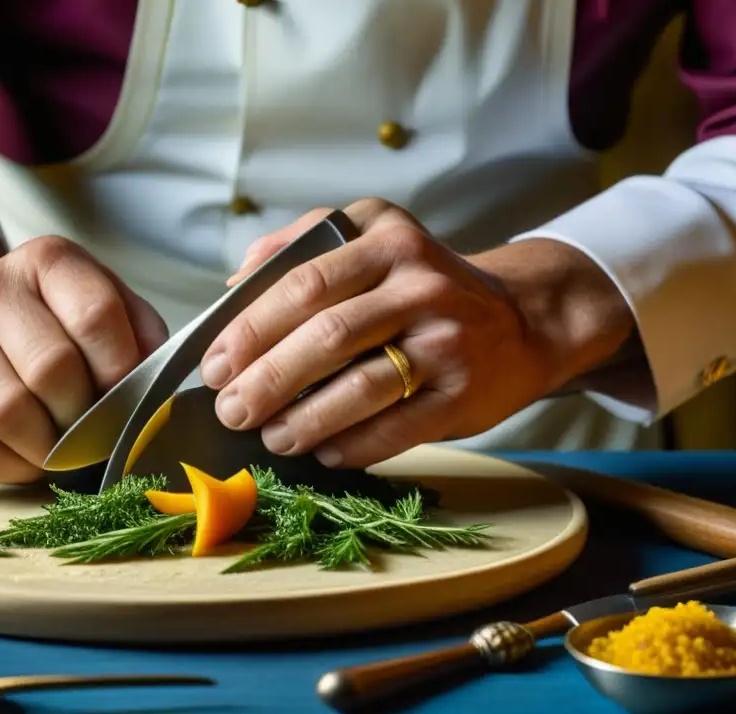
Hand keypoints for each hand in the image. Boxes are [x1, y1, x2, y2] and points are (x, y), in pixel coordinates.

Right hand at [0, 236, 167, 482]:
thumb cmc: (62, 324)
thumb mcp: (113, 308)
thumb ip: (143, 338)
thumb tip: (153, 389)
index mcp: (47, 261)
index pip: (94, 316)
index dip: (121, 370)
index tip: (129, 395)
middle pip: (50, 369)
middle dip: (86, 417)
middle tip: (98, 433)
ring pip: (7, 414)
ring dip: (49, 449)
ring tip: (65, 450)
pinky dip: (11, 468)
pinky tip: (28, 457)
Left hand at [200, 198, 633, 466]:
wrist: (522, 320)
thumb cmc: (424, 287)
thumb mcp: (372, 239)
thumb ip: (301, 247)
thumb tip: (233, 286)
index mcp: (386, 239)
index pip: (304, 282)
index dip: (251, 329)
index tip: (213, 365)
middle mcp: (420, 284)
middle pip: (328, 336)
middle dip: (267, 380)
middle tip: (230, 410)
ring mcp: (447, 339)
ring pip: (361, 386)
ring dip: (305, 419)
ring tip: (271, 437)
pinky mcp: (463, 393)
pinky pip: (398, 427)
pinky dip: (353, 445)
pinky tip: (324, 452)